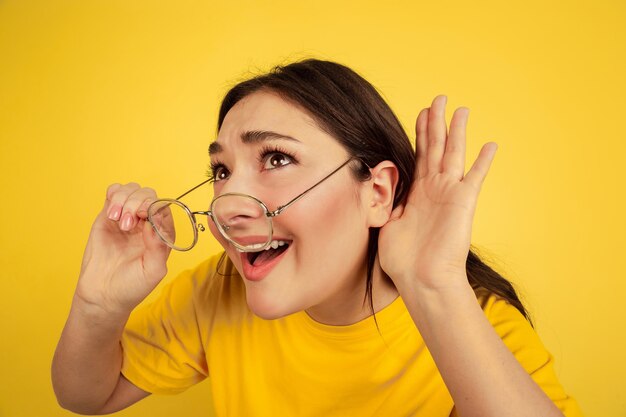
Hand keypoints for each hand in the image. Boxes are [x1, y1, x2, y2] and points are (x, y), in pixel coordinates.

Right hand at [75, 183, 170, 316]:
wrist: (102, 295)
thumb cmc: (131, 287)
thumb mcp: (152, 271)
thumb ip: (159, 247)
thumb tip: (156, 221)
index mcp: (161, 234)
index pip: (163, 208)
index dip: (155, 205)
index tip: (144, 214)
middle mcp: (146, 223)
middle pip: (148, 195)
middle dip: (137, 203)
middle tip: (128, 223)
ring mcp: (127, 218)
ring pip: (131, 191)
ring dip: (124, 199)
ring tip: (117, 220)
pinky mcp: (108, 217)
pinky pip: (114, 193)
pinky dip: (113, 194)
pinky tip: (111, 212)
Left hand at [378, 95, 496, 291]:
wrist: (421, 279)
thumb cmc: (403, 258)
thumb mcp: (387, 222)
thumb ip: (387, 200)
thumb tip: (376, 185)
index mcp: (418, 192)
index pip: (420, 155)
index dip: (421, 133)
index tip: (421, 113)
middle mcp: (435, 188)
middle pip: (436, 147)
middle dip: (437, 122)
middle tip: (439, 99)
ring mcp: (450, 193)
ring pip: (453, 154)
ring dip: (457, 131)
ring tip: (461, 110)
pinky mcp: (463, 202)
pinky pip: (475, 177)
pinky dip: (482, 161)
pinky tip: (490, 144)